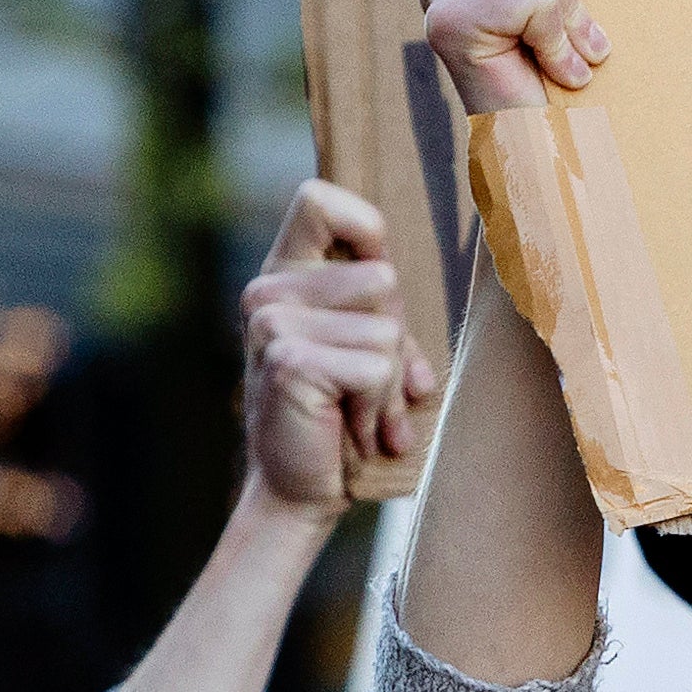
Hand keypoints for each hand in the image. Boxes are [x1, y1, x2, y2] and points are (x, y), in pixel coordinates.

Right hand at [245, 180, 436, 513]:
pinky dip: (379, 408)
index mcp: (282, 276)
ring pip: (386, 329)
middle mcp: (267, 292)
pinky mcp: (290, 361)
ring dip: (389, 383)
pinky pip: (376, 369)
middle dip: (395, 337)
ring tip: (363, 413)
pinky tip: (354, 429)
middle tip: (370, 384)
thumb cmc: (334, 416)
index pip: (318, 200)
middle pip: (381, 277)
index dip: (363, 227)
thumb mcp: (359, 347)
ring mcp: (272, 324)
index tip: (375, 274)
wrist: (295, 491)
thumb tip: (424, 305)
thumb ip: (380, 309)